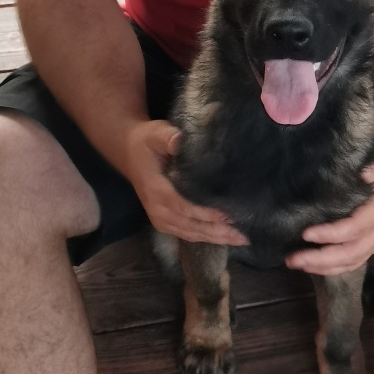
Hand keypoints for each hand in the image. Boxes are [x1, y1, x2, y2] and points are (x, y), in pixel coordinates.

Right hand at [122, 120, 247, 247]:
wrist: (130, 153)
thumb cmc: (146, 143)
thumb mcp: (155, 134)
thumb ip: (167, 138)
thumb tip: (180, 141)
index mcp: (155, 190)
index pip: (183, 206)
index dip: (206, 214)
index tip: (229, 216)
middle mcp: (157, 209)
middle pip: (190, 226)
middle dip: (217, 232)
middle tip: (243, 235)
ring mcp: (160, 218)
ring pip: (190, 233)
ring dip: (216, 238)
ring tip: (240, 239)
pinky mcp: (164, 222)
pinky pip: (187, 234)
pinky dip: (206, 237)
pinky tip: (224, 238)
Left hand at [286, 139, 373, 275]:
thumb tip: (364, 174)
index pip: (355, 227)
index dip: (331, 234)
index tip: (306, 233)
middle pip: (351, 252)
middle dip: (321, 258)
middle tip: (293, 258)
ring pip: (351, 262)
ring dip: (322, 267)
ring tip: (296, 263)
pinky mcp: (370, 246)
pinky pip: (352, 263)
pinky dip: (331, 269)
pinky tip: (311, 267)